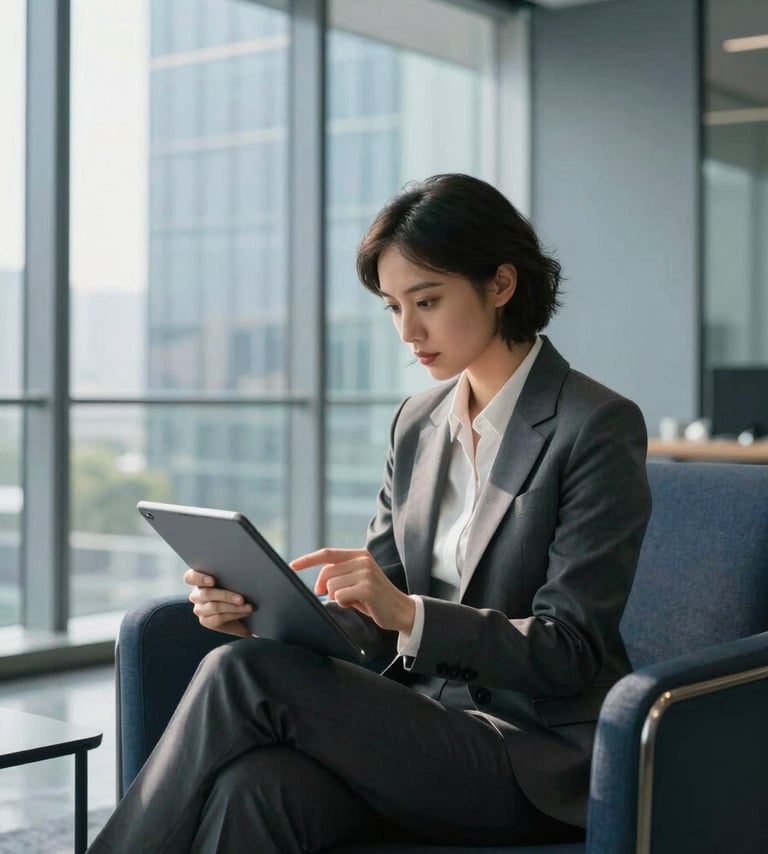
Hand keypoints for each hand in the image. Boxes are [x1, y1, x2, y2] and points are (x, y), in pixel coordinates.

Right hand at [183, 568, 252, 637]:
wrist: (241, 614)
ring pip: (214, 607)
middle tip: (242, 599)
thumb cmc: (237, 591)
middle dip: (226, 595)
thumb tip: (241, 572)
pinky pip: (218, 618)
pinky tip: (244, 612)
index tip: (212, 581)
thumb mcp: (233, 581)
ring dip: (233, 607)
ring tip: (248, 607)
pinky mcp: (205, 621)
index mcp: (200, 580)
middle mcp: (197, 594)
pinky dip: (234, 614)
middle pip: (206, 594)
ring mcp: (200, 608)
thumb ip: (230, 576)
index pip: (190, 577)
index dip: (199, 578)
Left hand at [289, 548, 415, 634]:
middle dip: (324, 588)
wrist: (400, 611)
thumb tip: (319, 584)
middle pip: (326, 572)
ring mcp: (366, 572)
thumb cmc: (374, 599)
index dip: (308, 559)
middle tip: (331, 597)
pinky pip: (340, 596)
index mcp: (359, 555)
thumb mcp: (357, 581)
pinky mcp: (367, 587)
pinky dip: (344, 603)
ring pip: (332, 585)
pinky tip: (357, 604)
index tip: (292, 565)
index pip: (327, 554)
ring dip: (337, 597)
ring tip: (353, 599)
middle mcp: (362, 560)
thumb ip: (341, 576)